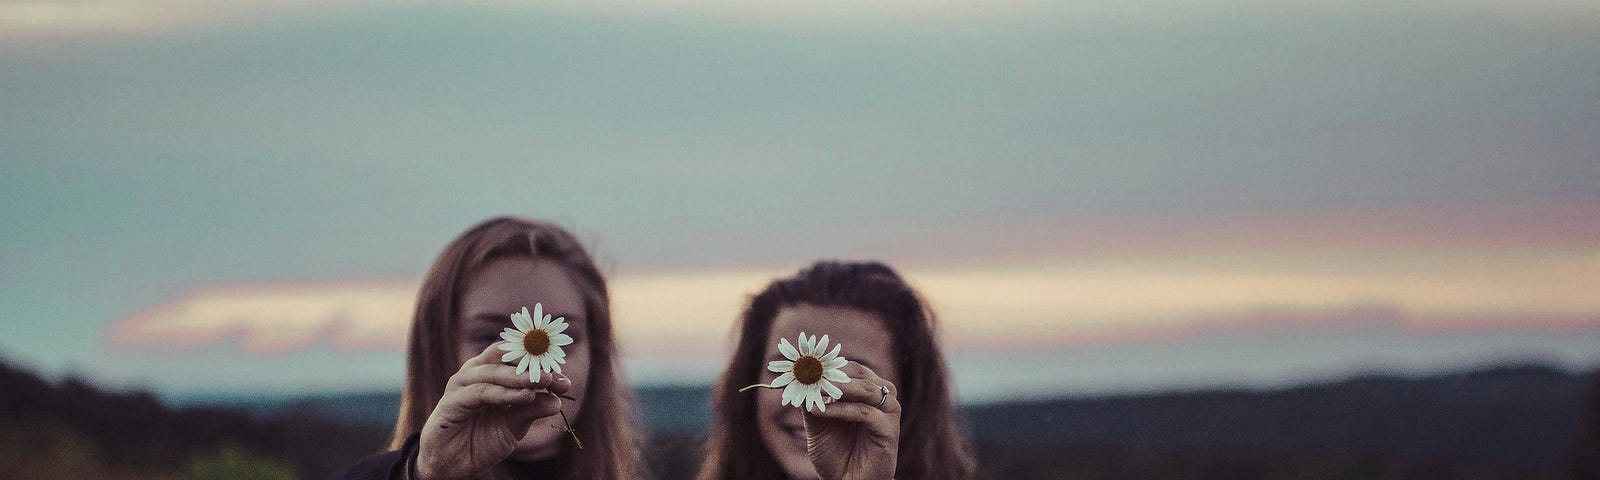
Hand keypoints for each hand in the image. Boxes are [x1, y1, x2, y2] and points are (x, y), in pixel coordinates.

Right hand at [416, 342, 570, 479]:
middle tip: (554, 377)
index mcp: (491, 373)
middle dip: (532, 365)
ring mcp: (462, 385)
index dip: (542, 366)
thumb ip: (532, 410)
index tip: (565, 381)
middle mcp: (475, 373)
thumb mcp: (514, 425)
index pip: (517, 358)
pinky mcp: (451, 401)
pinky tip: (524, 396)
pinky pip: (480, 392)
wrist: (453, 465)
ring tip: (542, 382)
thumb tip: (558, 401)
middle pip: (505, 356)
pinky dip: (504, 393)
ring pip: (493, 371)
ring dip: (520, 376)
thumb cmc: (482, 439)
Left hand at [803, 362, 900, 479]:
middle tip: (809, 374)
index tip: (805, 365)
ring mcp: (888, 413)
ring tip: (815, 391)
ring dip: (839, 388)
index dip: (829, 364)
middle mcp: (882, 398)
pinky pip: (865, 413)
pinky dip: (841, 410)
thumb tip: (799, 379)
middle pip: (860, 373)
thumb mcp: (817, 424)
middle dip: (833, 373)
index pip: (852, 368)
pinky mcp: (889, 431)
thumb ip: (812, 401)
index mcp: (868, 392)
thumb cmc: (836, 455)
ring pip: (866, 389)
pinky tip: (822, 411)